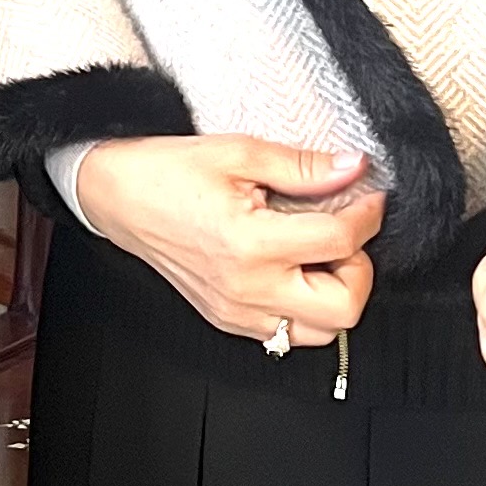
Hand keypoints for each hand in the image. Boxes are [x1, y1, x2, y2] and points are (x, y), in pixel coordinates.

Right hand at [75, 135, 384, 343]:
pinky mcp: (228, 321)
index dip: (367, 214)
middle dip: (359, 267)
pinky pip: (288, 334)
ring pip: (321, 333)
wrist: (117, 196)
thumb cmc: (169, 170)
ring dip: (334, 293)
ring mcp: (237, 313)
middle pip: (344, 308)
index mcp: (250, 243)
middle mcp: (247, 289)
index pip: (339, 242)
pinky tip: (291, 268)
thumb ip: (302, 166)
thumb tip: (353, 168)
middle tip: (345, 232)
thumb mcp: (239, 152)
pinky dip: (304, 307)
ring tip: (318, 251)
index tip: (369, 196)